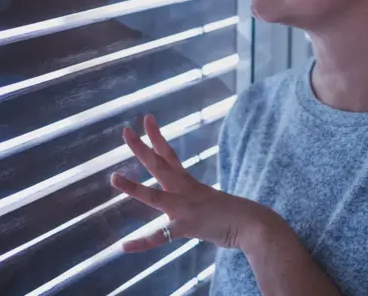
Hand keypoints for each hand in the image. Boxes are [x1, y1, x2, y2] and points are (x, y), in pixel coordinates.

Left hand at [111, 114, 271, 252]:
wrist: (253, 224)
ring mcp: (185, 208)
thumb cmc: (238, 214)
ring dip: (133, 187)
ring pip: (154, 196)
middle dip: (141, 148)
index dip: (156, 138)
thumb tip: (197, 205)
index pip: (169, 156)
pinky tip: (124, 247)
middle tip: (125, 132)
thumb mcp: (214, 202)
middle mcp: (185, 191)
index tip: (147, 120)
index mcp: (190, 184)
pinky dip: (142, 243)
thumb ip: (201, 201)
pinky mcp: (187, 226)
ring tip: (114, 178)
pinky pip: (161, 236)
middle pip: (159, 165)